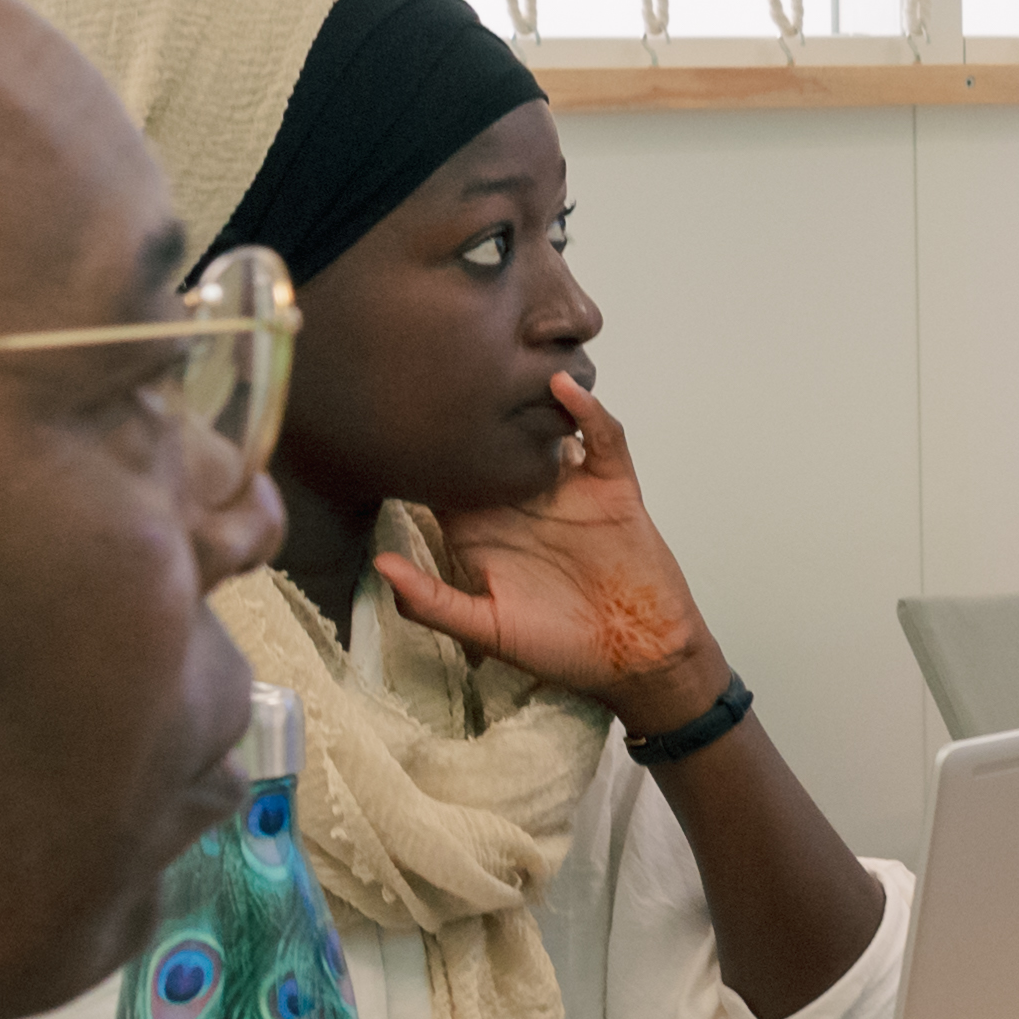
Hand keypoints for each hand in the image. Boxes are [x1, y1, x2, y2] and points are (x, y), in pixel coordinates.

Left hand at [376, 372, 731, 726]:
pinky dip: (587, 410)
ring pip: (543, 427)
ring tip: (504, 360)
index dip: (418, 447)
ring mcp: (567, 489)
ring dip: (528, 396)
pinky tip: (565, 388)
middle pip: (488, 438)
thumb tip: (381, 564)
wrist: (638, 658)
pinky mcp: (611, 486)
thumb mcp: (485, 630)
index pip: (439, 476)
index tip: (390, 415)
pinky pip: (601, 438)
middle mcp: (520, 501)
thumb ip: (432, 602)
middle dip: (469, 404)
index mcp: (480, 530)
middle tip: (441, 363)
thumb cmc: (560, 649)